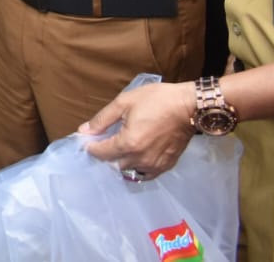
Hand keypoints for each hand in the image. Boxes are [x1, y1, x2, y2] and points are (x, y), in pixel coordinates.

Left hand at [79, 80, 196, 179]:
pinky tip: (136, 155)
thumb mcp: (124, 102)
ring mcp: (154, 165)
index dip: (91, 147)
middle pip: (114, 163)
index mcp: (128, 143)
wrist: (189, 106)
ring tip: (120, 148)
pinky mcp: (166, 166)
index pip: (101, 153)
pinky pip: (146, 173)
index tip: (88, 140)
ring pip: (130, 170)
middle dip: (106, 154)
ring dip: (121, 161)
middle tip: (105, 141)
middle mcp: (140, 159)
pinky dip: (137, 167)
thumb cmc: (157, 100)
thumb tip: (84, 131)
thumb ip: (102, 119)